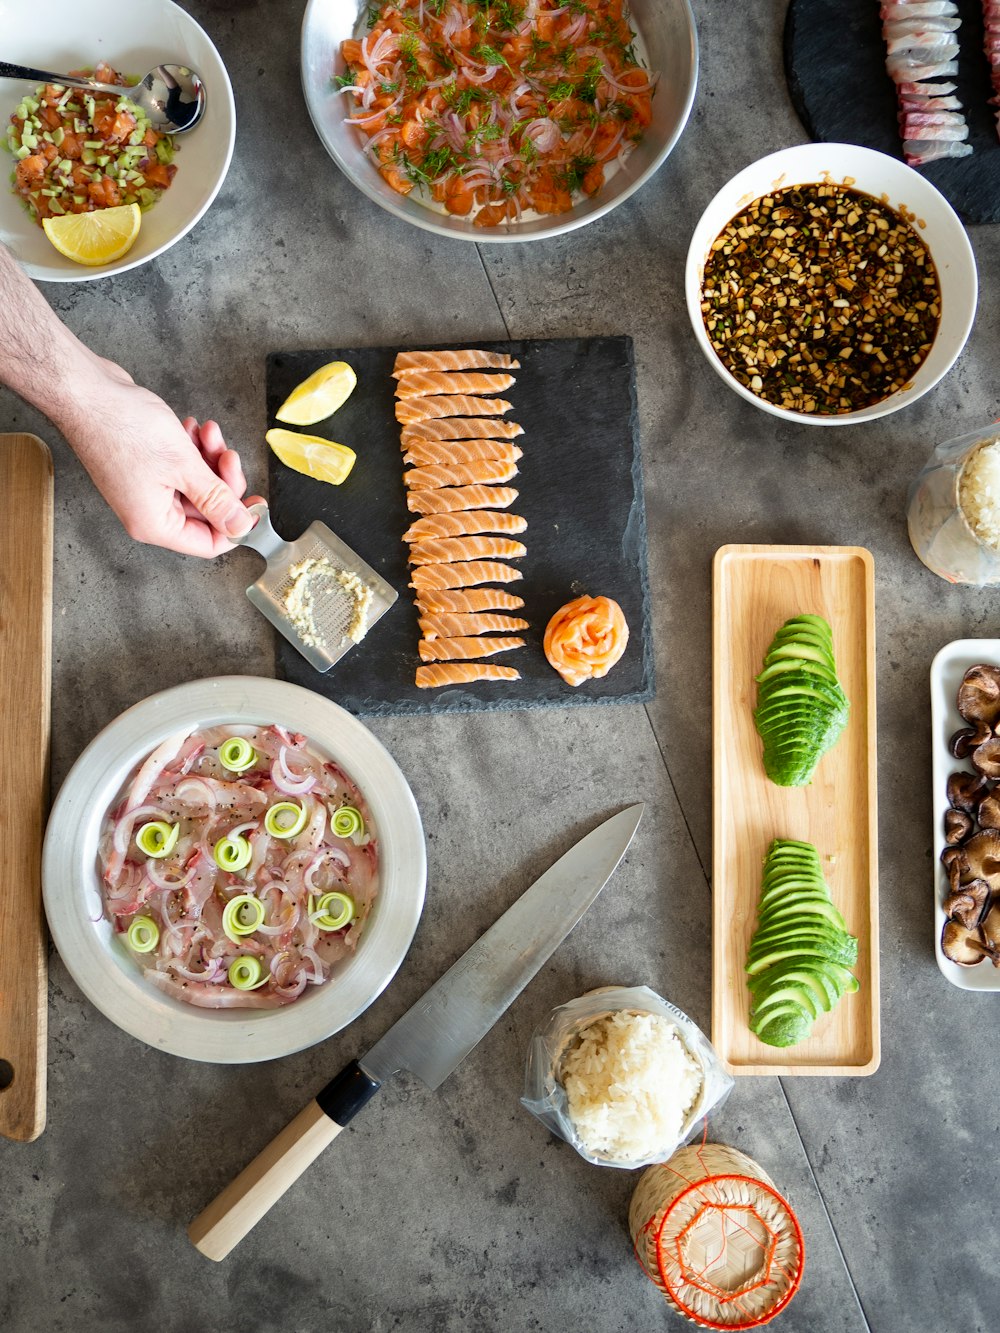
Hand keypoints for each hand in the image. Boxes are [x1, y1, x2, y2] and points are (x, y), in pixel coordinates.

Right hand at [57, 358, 255, 556]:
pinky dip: (192, 449)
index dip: (236, 525)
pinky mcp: (145, 466)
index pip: (208, 544)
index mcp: (154, 524)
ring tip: (207, 432)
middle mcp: (148, 512)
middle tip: (228, 455)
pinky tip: (190, 428)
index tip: (257, 503)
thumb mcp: (183, 466)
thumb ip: (216, 500)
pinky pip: (182, 467)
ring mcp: (146, 488)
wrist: (85, 391)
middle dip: (222, 480)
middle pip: (206, 512)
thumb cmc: (122, 427)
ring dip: (209, 458)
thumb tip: (241, 527)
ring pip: (197, 484)